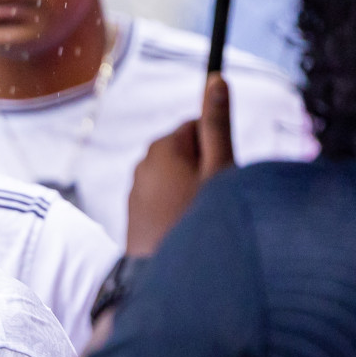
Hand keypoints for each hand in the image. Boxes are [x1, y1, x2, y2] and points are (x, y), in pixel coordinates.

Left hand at [126, 74, 233, 256]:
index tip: (221, 173)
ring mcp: (135, 190)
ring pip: (176, 179)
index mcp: (163, 147)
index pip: (198, 127)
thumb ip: (217, 125)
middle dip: (204, 170)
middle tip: (213, 199)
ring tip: (198, 219)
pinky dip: (176, 211)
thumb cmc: (197, 221)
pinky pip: (164, 201)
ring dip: (191, 192)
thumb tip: (215, 79)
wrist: (164, 277)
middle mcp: (142, 164)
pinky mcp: (134, 215)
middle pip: (187, 153)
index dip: (216, 148)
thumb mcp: (220, 169)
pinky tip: (182, 231)